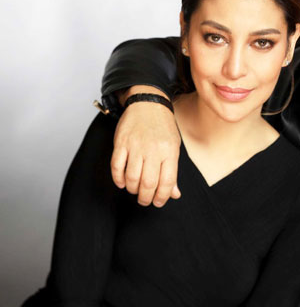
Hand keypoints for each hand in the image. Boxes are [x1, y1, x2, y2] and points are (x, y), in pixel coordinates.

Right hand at [111, 86, 180, 206]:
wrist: (148, 104)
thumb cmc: (163, 127)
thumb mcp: (174, 147)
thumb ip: (172, 171)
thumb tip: (174, 194)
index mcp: (169, 151)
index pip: (167, 181)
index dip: (162, 197)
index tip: (158, 202)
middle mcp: (153, 149)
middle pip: (148, 183)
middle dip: (146, 198)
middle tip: (145, 201)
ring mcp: (136, 146)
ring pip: (132, 177)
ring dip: (132, 189)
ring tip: (135, 191)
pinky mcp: (121, 143)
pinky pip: (116, 166)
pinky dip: (118, 179)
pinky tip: (122, 183)